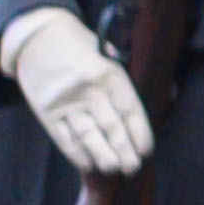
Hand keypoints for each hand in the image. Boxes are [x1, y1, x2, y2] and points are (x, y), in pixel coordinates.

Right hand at [0, 4, 152, 177]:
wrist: (36, 35)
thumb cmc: (79, 47)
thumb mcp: (108, 54)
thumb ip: (127, 79)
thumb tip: (167, 98)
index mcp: (108, 74)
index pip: (130, 110)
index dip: (140, 133)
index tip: (146, 150)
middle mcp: (87, 90)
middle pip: (111, 127)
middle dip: (125, 151)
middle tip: (132, 167)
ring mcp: (64, 102)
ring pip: (88, 136)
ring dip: (103, 156)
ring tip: (114, 169)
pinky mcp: (45, 110)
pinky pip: (63, 137)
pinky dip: (76, 153)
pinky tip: (88, 163)